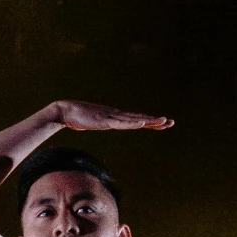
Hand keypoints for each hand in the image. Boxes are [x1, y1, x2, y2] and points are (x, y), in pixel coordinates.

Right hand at [52, 101, 173, 133]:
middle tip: (171, 122)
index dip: (150, 121)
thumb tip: (101, 126)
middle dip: (155, 121)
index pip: (135, 120)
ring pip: (134, 119)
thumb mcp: (92, 124)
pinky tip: (142, 123)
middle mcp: (116, 115)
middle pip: (139, 118)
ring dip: (149, 120)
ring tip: (164, 121)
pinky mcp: (105, 120)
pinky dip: (133, 122)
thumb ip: (98, 124)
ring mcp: (111, 117)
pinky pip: (122, 123)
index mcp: (114, 117)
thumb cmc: (76, 118)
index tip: (163, 123)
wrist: (64, 110)